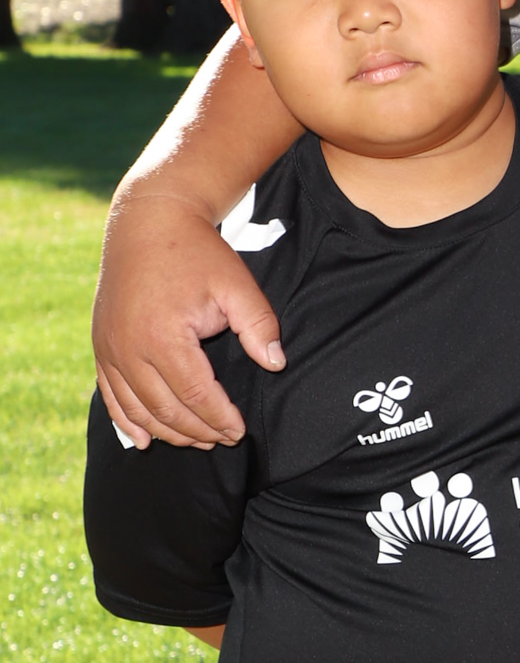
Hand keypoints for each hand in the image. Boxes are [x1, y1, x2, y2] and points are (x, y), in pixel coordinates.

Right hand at [92, 191, 284, 447]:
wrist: (148, 222)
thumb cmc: (197, 252)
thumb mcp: (237, 284)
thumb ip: (259, 326)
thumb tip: (275, 363)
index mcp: (163, 336)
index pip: (196, 394)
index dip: (219, 418)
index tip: (239, 431)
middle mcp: (129, 348)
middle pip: (166, 409)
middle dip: (198, 431)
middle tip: (224, 440)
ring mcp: (109, 349)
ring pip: (139, 409)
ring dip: (169, 432)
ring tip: (198, 441)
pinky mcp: (101, 346)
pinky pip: (111, 395)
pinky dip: (127, 421)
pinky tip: (143, 440)